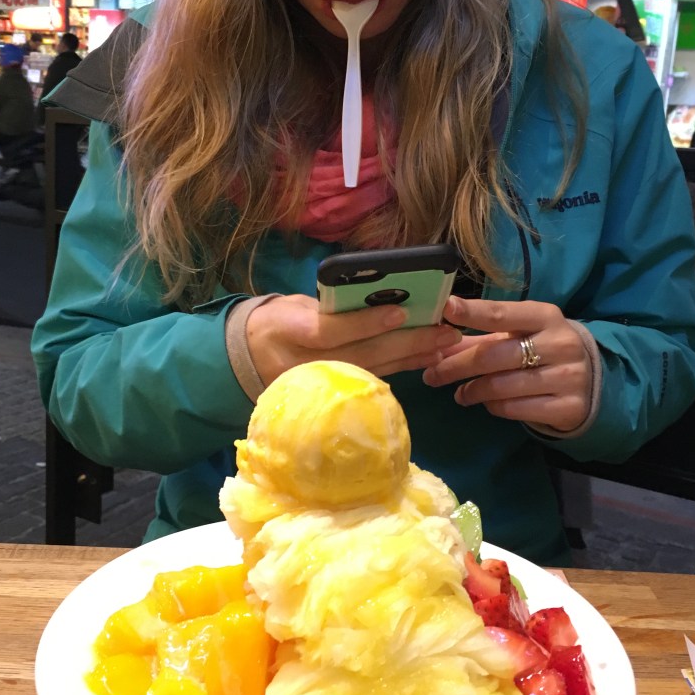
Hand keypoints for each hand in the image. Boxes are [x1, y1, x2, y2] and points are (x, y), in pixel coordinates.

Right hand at [246, 294, 461, 387]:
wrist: (249, 355)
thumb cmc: (278, 320)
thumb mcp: (293, 304)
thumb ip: (330, 306)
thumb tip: (380, 299)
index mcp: (287, 331)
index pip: (329, 330)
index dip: (365, 323)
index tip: (400, 311)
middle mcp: (303, 363)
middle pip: (361, 355)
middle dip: (407, 342)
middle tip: (444, 330)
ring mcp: (318, 385)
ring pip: (373, 370)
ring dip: (413, 357)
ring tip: (444, 344)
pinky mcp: (332, 395)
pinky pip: (372, 378)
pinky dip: (402, 367)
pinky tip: (426, 358)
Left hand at [423, 297, 590, 432]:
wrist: (590, 381)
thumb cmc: (542, 350)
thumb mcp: (516, 337)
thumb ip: (479, 339)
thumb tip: (437, 341)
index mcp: (545, 317)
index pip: (504, 314)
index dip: (474, 312)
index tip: (446, 309)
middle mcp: (560, 343)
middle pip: (496, 355)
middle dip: (458, 366)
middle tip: (432, 375)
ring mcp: (568, 376)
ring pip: (503, 386)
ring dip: (472, 391)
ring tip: (459, 394)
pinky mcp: (568, 407)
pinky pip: (515, 409)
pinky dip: (494, 407)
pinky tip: (487, 403)